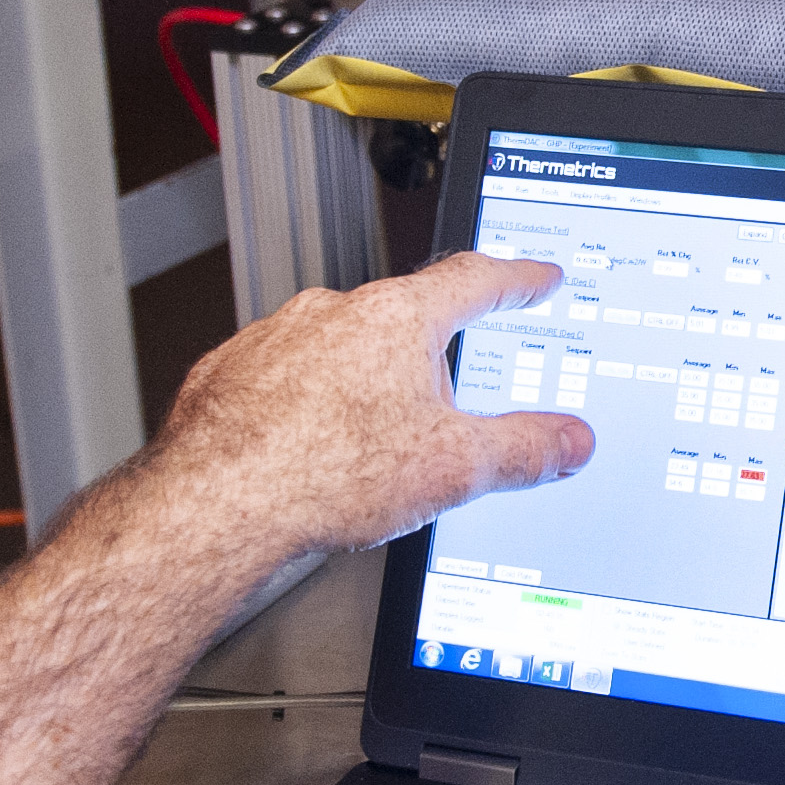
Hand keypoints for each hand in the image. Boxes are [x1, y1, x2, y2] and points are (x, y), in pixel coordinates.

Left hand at [149, 253, 593, 557]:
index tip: (534, 278)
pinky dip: (300, 404)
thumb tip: (567, 441)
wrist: (216, 505)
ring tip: (364, 448)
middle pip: (404, 318)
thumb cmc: (321, 475)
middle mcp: (334, 313)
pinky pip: (280, 376)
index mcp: (399, 318)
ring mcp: (275, 338)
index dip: (516, 280)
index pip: (476, 280)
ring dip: (359, 384)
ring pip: (337, 347)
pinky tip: (306, 452)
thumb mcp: (454, 468)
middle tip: (440, 407)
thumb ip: (523, 448)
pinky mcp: (228, 372)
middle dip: (427, 357)